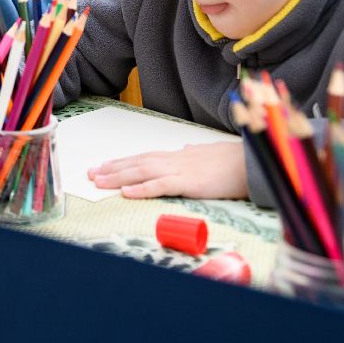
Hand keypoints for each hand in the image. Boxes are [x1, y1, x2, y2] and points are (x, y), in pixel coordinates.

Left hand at [88, 142, 249, 199]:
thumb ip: (194, 154)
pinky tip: (126, 192)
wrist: (252, 161)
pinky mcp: (189, 183)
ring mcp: (180, 170)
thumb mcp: (208, 154)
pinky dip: (142, 189)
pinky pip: (161, 185)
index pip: (143, 157)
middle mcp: (173, 160)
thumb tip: (186, 150)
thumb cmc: (233, 159)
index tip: (104, 165)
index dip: (122, 161)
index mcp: (177, 155)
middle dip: (112, 169)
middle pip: (136, 164)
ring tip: (99, 182)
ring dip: (118, 177)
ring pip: (142, 172)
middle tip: (90, 174)